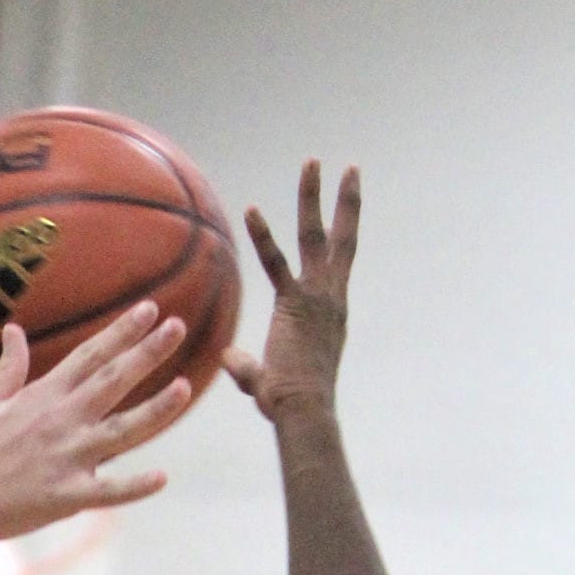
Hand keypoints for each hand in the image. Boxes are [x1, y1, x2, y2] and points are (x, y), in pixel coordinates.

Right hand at [0, 307, 192, 541]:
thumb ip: (8, 367)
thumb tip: (14, 330)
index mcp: (42, 396)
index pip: (91, 355)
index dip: (123, 331)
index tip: (150, 309)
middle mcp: (59, 421)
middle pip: (113, 380)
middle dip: (148, 351)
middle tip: (178, 326)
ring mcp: (64, 458)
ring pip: (122, 430)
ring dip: (156, 409)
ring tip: (185, 387)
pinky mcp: (63, 497)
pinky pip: (107, 492)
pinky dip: (135, 487)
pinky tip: (162, 478)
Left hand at [225, 163, 358, 424]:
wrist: (304, 412)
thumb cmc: (291, 406)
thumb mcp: (268, 379)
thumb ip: (246, 365)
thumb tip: (227, 356)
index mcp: (332, 310)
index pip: (338, 262)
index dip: (341, 233)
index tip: (344, 207)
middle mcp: (331, 297)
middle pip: (342, 238)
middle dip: (345, 201)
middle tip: (346, 167)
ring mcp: (317, 297)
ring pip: (317, 236)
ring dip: (313, 197)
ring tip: (314, 162)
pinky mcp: (295, 304)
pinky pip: (275, 263)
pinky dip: (263, 236)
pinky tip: (251, 209)